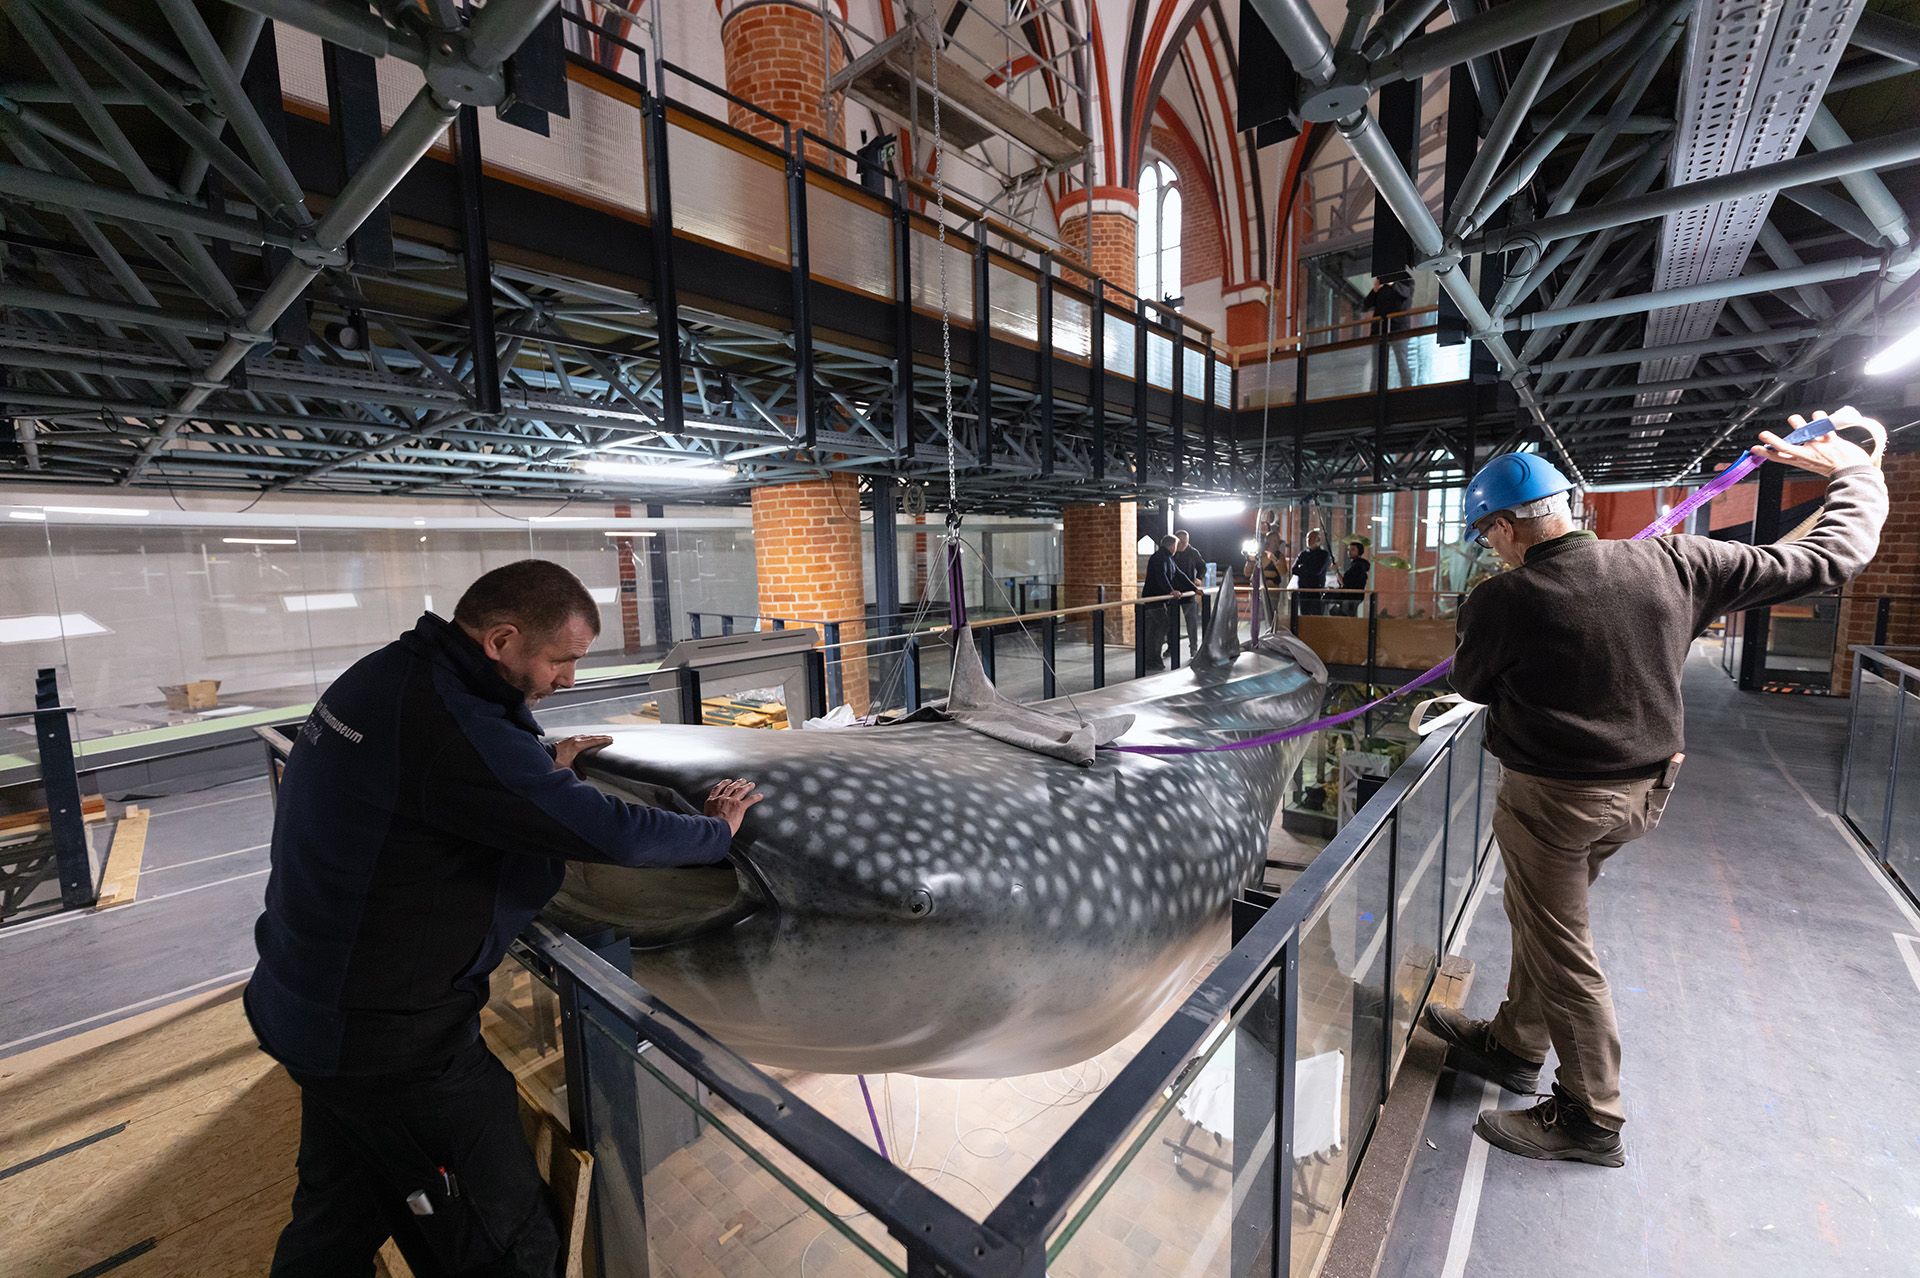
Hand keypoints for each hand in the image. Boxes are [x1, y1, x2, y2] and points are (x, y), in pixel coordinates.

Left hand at [552, 734, 612, 775]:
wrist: (544, 755)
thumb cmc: (555, 761)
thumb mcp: (567, 768)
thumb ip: (577, 773)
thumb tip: (584, 778)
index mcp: (577, 745)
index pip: (593, 741)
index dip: (602, 740)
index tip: (610, 739)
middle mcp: (574, 740)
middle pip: (590, 737)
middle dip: (600, 737)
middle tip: (609, 737)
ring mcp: (570, 739)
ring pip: (585, 736)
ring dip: (593, 737)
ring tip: (599, 738)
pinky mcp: (566, 740)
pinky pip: (579, 737)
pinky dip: (586, 738)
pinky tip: (586, 739)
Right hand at [704, 778, 762, 834]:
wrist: (715, 829)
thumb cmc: (710, 827)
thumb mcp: (705, 817)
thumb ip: (709, 813)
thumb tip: (709, 817)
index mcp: (712, 801)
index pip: (718, 789)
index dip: (723, 783)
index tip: (727, 781)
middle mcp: (722, 798)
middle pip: (731, 787)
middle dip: (737, 783)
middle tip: (742, 780)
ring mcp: (731, 801)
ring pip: (740, 790)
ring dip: (747, 786)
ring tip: (751, 784)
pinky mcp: (739, 806)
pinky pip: (750, 800)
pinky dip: (756, 797)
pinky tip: (760, 796)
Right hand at [1750, 407, 1880, 476]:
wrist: (1853, 472)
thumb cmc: (1835, 468)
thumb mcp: (1813, 464)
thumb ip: (1802, 454)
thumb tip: (1793, 445)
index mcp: (1802, 461)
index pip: (1779, 458)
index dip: (1766, 453)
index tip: (1755, 448)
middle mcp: (1807, 454)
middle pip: (1786, 447)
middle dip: (1773, 441)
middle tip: (1763, 434)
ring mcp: (1818, 447)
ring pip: (1803, 432)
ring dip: (1797, 423)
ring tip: (1794, 419)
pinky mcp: (1830, 440)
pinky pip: (1823, 425)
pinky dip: (1820, 417)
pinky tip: (1818, 414)